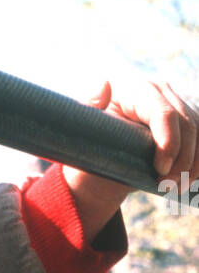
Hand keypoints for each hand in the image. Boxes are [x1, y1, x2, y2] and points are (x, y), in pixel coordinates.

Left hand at [62, 79, 198, 234]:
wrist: (101, 154)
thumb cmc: (89, 142)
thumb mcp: (84, 127)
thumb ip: (88, 106)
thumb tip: (104, 85)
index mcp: (135, 89)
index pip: (163, 113)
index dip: (168, 143)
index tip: (161, 171)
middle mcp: (159, 91)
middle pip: (187, 124)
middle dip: (182, 160)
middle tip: (169, 186)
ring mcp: (175, 103)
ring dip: (194, 163)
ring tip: (178, 187)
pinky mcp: (185, 119)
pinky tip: (191, 179)